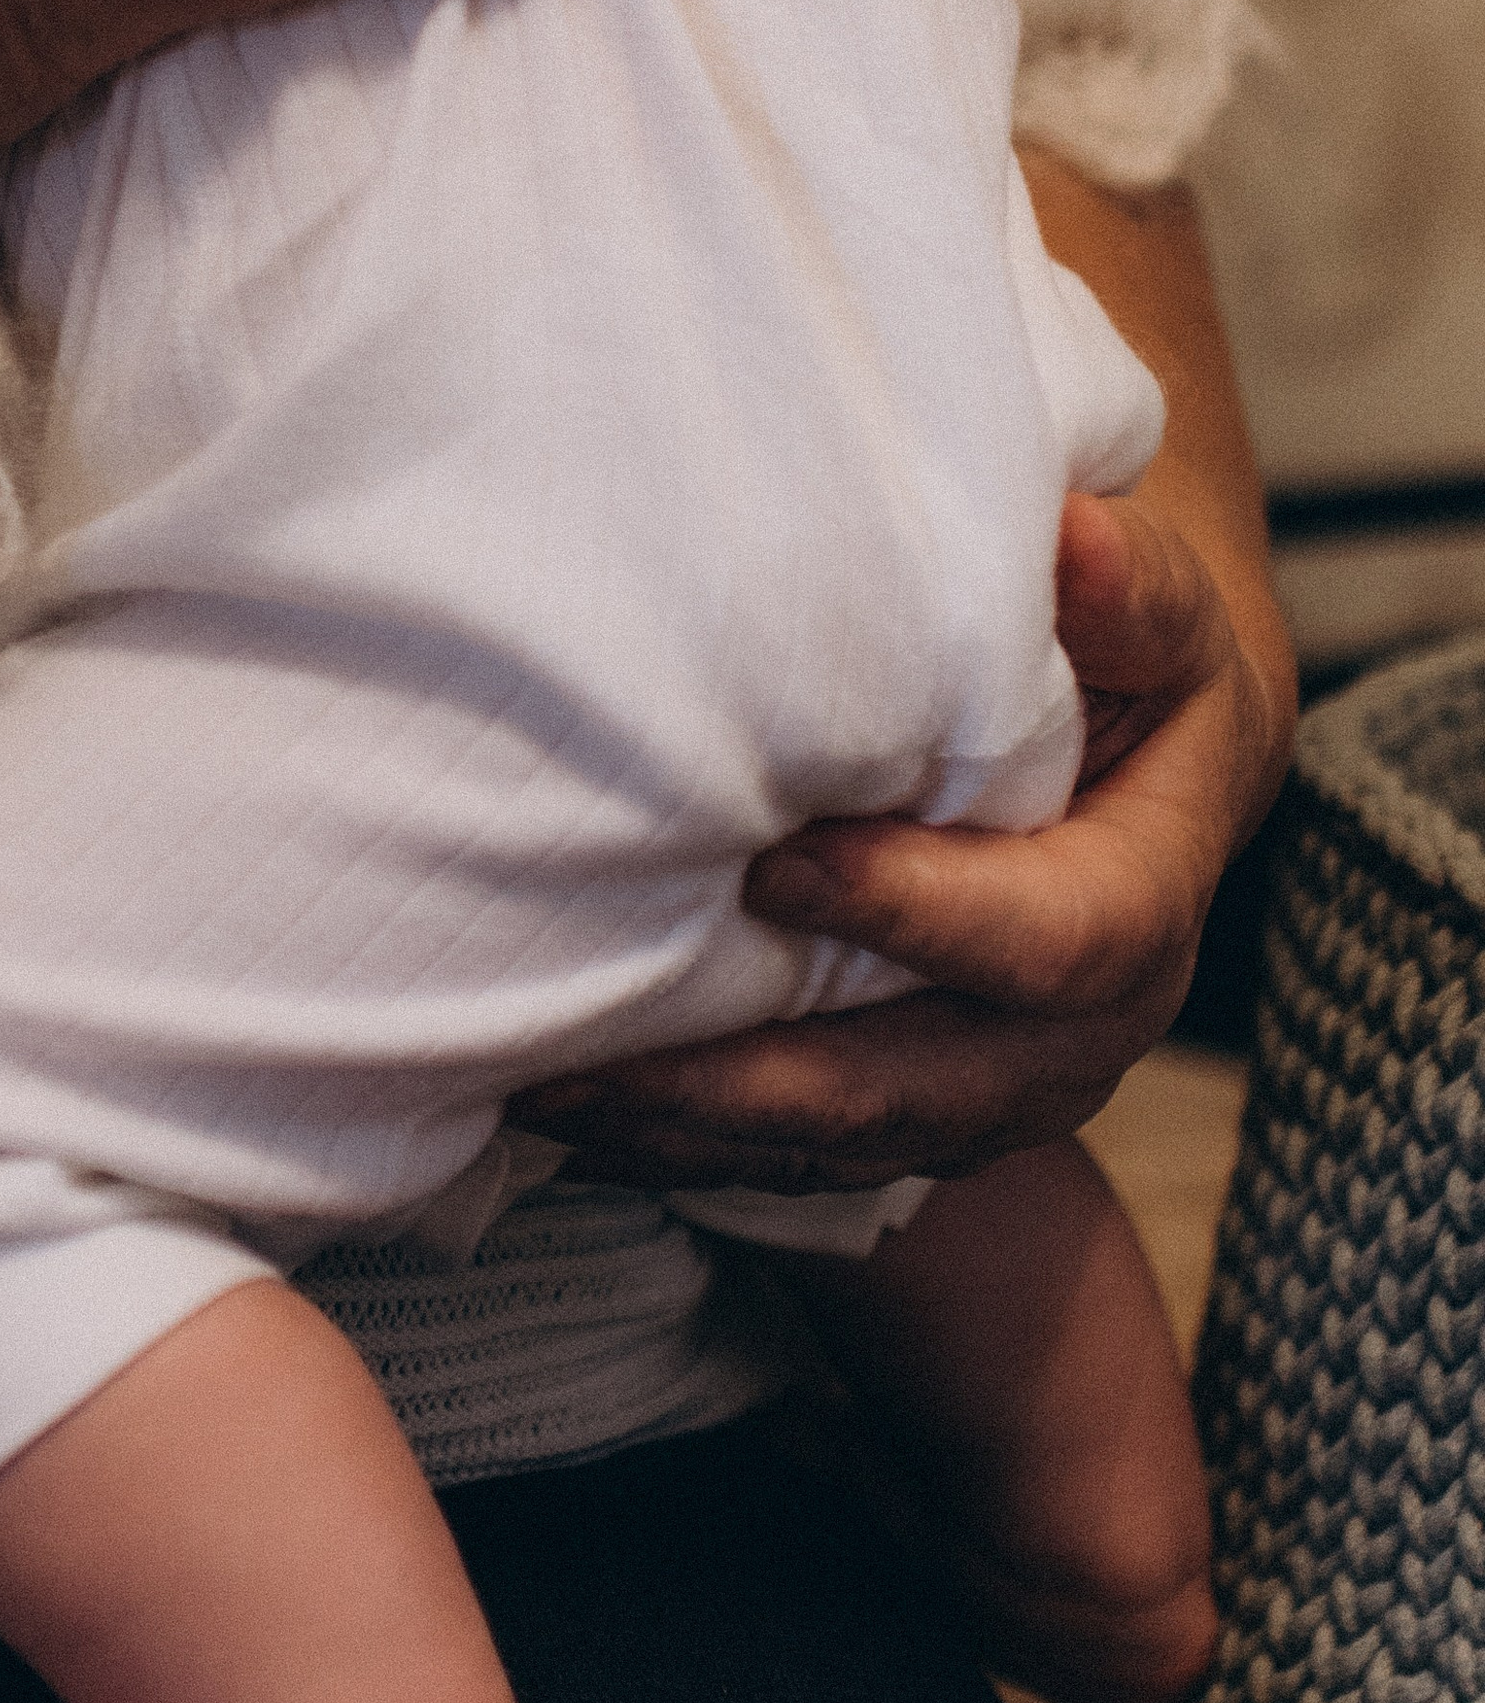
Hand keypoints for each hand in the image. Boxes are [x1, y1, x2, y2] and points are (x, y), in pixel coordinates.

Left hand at [523, 489, 1294, 1196]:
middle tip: (598, 1054)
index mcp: (1142, 907)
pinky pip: (797, 1159)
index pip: (1050, 941)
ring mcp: (991, 1095)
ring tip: (547, 1093)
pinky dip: (683, 1144)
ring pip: (840, 1146)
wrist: (1136, 767)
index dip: (917, 913)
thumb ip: (1128, 593)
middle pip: (918, 1089)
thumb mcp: (1155, 618)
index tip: (779, 868)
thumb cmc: (1129, 670)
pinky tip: (574, 1113)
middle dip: (753, 1082)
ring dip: (688, 1131)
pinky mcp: (916, 1118)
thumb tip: (1078, 543)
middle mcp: (1077, 1036)